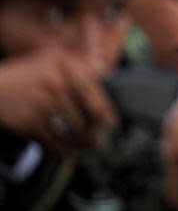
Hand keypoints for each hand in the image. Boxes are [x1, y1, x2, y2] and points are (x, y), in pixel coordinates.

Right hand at [0, 49, 117, 155]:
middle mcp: (54, 81)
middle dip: (96, 130)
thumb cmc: (31, 74)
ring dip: (84, 142)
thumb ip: (81, 64)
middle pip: (85, 112)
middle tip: (103, 140)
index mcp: (65, 64)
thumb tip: (108, 75)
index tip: (114, 124)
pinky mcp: (30, 120)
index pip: (92, 89)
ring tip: (90, 146)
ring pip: (73, 128)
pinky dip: (65, 149)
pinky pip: (55, 139)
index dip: (106, 109)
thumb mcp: (54, 58)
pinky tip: (72, 152)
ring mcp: (41, 101)